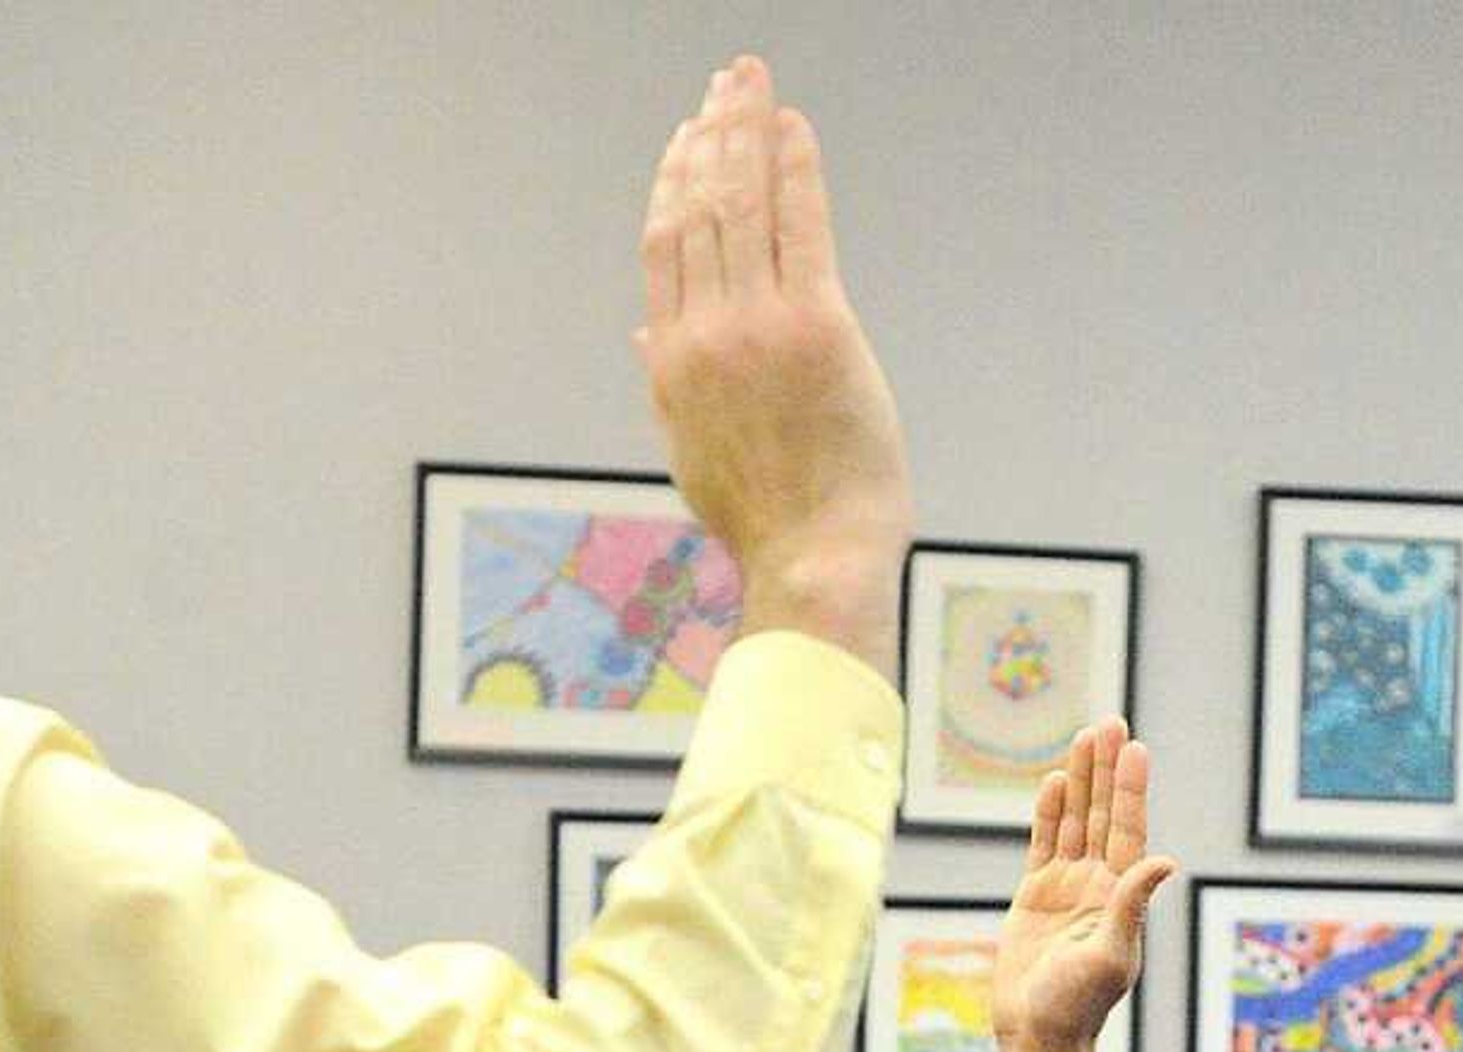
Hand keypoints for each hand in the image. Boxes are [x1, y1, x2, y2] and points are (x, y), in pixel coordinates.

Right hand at [635, 57, 910, 673]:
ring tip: (751, 83)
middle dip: (710, 135)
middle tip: (724, 82)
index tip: (686, 137)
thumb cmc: (766, 519)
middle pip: (699, 208)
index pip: (663, 246)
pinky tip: (793, 128)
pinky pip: (800, 227)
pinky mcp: (816, 326)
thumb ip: (668, 386)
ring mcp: (756, 325)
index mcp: (670, 360)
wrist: (814, 558)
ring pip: (741, 205)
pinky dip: (793, 171)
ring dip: (745, 134)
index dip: (673, 181)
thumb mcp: (694, 454)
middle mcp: (703, 332)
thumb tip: (645, 337)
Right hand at [992, 722, 1175, 1051]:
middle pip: (1103, 815)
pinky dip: (1049, 813)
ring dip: (1080, 780)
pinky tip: (1056, 781)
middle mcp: (1098, 886)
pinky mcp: (1035, 897)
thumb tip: (1165, 860)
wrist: (1037, 1034)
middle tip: (1110, 722)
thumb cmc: (1078, 1005)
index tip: (1134, 748)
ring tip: (1085, 736)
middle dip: (1106, 770)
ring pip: (1074, 822)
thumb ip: (1133, 905)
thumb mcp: (1111, 956)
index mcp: (1121, 897)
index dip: (1130, 789)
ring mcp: (1066, 888)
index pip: (1128, 830)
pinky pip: (1043, 844)